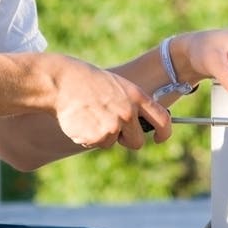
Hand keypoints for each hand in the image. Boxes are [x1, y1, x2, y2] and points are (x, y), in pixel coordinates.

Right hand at [52, 57, 170, 149]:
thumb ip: (132, 104)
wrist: (63, 82)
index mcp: (137, 97)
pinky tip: (81, 120)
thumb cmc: (90, 83)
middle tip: (113, 128)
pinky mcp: (97, 137)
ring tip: (90, 115)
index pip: (162, 119)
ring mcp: (113, 126)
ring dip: (102, 135)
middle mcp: (128, 113)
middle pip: (137, 141)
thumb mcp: (118, 87)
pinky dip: (88, 137)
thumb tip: (139, 125)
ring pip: (112, 143)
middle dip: (127, 140)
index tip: (159, 138)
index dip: (164, 133)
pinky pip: (96, 144)